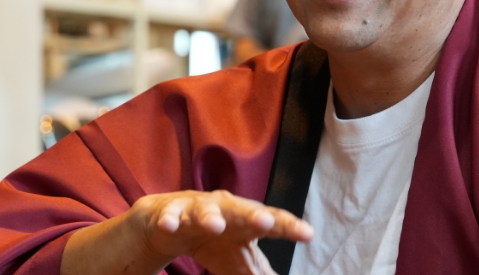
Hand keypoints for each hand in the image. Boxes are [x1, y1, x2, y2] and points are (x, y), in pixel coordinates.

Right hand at [132, 190, 312, 274]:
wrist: (172, 226)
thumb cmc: (216, 242)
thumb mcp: (242, 262)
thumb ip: (262, 274)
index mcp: (247, 221)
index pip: (273, 223)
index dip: (290, 228)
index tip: (308, 235)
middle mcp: (226, 209)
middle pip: (243, 211)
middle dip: (254, 216)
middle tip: (267, 223)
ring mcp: (198, 209)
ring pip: (205, 212)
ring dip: (210, 218)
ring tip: (216, 226)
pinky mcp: (172, 214)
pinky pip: (170, 217)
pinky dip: (170, 221)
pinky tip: (170, 226)